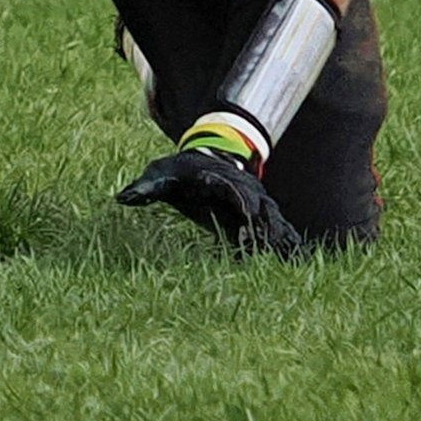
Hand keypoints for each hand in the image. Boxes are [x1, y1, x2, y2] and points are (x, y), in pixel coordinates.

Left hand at [118, 147, 304, 256]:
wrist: (207, 156)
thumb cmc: (180, 171)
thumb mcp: (160, 174)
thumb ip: (144, 188)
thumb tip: (120, 198)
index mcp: (217, 181)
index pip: (232, 192)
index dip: (240, 204)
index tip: (247, 221)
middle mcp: (242, 191)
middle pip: (258, 210)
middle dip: (264, 229)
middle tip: (268, 253)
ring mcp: (256, 204)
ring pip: (274, 222)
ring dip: (280, 240)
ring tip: (291, 264)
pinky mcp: (262, 217)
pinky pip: (280, 230)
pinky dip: (289, 244)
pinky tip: (300, 264)